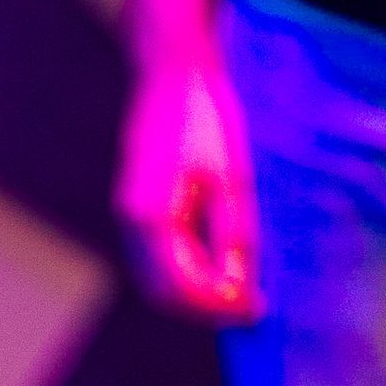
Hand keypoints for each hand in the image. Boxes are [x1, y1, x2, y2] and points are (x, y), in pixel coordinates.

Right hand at [116, 53, 263, 322]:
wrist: (173, 74)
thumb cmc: (207, 120)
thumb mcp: (233, 178)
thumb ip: (233, 236)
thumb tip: (240, 287)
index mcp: (154, 218)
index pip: (183, 288)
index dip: (221, 307)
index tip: (257, 311)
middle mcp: (132, 223)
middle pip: (163, 293)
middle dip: (206, 309)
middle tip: (251, 308)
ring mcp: (128, 215)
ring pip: (154, 280)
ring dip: (192, 296)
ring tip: (239, 291)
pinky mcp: (135, 206)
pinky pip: (152, 260)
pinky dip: (181, 275)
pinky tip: (215, 267)